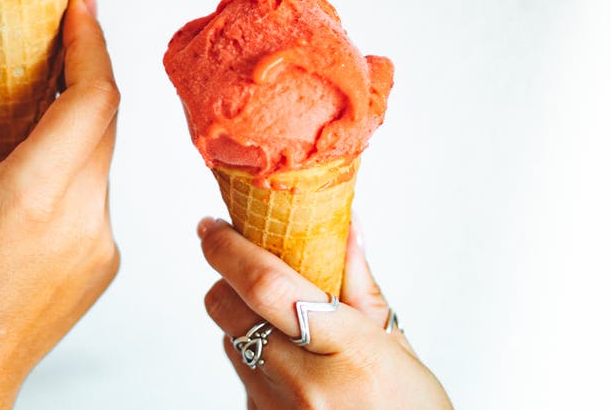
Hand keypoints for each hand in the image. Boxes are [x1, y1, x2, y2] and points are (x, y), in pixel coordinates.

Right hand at [0, 0, 119, 409]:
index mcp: (33, 198)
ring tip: (11, 126)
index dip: (91, 44)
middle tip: (44, 42)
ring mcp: (101, 243)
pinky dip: (68, 168)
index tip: (78, 8)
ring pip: (99, 155)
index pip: (93, 99)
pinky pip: (96, 192)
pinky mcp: (105, 260)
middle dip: (81, 72)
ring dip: (69, 124)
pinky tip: (21, 182)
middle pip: (102, 120)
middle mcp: (82, 220)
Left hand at [198, 218, 451, 408]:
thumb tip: (344, 224)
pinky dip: (257, 361)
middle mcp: (307, 387)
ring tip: (288, 329)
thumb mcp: (397, 346)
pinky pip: (242, 377)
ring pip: (230, 342)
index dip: (229, 250)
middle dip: (227, 279)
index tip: (213, 226)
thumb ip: (360, 285)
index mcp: (351, 354)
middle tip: (243, 263)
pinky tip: (295, 369)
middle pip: (228, 310)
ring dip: (244, 322)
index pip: (267, 287)